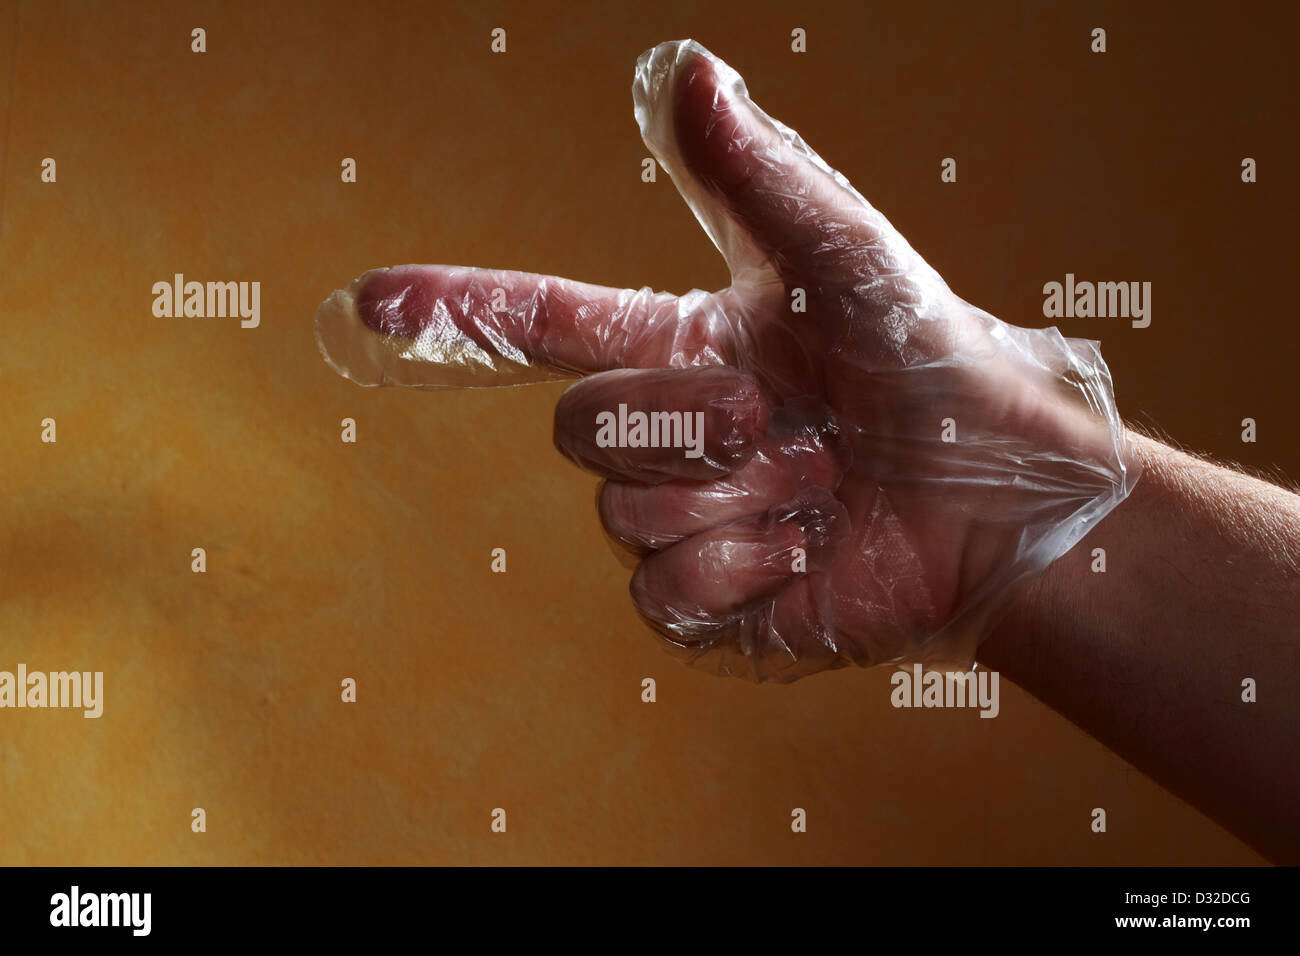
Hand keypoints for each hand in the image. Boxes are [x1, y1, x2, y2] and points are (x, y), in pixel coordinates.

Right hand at [316, 40, 1138, 680]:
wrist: (999, 498)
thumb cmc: (931, 365)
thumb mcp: (847, 259)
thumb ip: (756, 175)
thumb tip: (687, 66)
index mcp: (685, 346)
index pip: (547, 325)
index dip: (461, 311)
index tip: (375, 305)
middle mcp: (670, 432)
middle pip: (578, 427)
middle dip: (681, 420)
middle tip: (781, 418)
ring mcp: (685, 519)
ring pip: (621, 514)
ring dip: (733, 494)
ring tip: (818, 483)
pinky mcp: (710, 602)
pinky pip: (660, 592)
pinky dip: (740, 565)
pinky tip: (804, 548)